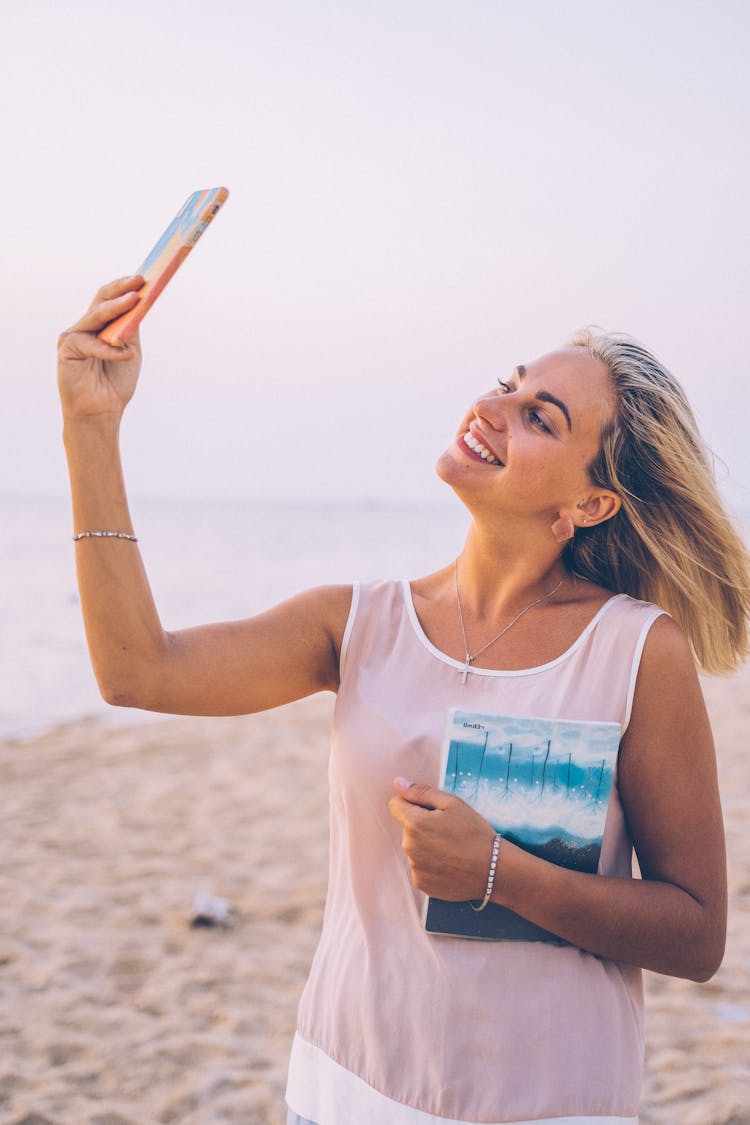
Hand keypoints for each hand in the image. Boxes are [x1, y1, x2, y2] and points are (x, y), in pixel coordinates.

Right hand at [57, 276, 145, 420]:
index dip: (125, 286)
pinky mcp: (67, 350)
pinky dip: (110, 350)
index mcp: (100, 326)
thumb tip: (141, 301)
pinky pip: (91, 344)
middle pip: (101, 301)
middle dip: (121, 289)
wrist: (100, 413)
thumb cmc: (115, 383)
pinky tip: (125, 354)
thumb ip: (131, 328)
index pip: (110, 299)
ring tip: (135, 300)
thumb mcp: (130, 350)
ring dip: (117, 308)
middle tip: (140, 280)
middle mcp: (85, 327)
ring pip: (96, 316)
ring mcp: (73, 336)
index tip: (145, 277)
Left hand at [388, 778, 496, 900]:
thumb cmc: (475, 833)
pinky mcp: (422, 884)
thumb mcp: (452, 804)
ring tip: (452, 849)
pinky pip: (420, 867)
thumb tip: (397, 783)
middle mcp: (409, 847)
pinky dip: (431, 864)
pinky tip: (450, 864)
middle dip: (422, 825)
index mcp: (414, 823)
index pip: (395, 805)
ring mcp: (414, 868)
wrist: (494, 871)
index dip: (412, 803)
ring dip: (426, 845)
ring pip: (414, 848)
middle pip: (406, 827)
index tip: (431, 810)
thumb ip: (421, 792)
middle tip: (449, 830)